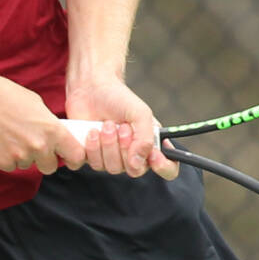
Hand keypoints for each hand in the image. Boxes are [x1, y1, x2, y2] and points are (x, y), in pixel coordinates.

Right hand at [0, 72, 88, 173]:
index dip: (74, 158)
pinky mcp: (2, 162)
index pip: (76, 156)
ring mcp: (20, 156)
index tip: (69, 157)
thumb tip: (54, 136)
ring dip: (22, 156)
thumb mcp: (35, 103)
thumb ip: (48, 123)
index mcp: (52, 130)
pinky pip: (10, 166)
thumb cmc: (3, 95)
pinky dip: (6, 158)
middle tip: (33, 145)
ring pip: (27, 165)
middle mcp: (39, 146)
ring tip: (10, 136)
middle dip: (44, 159)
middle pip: (50, 167)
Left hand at [64, 77, 179, 178]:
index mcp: (150, 146)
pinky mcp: (90, 157)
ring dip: (108, 144)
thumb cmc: (119, 99)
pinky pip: (91, 164)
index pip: (167, 169)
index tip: (154, 156)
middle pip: (134, 171)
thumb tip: (138, 162)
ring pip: (111, 168)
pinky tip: (91, 132)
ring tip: (106, 124)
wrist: (92, 89)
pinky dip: (91, 146)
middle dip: (126, 146)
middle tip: (122, 126)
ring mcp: (110, 159)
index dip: (163, 167)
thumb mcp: (140, 113)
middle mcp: (132, 156)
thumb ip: (145, 138)